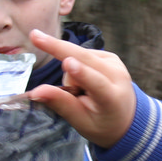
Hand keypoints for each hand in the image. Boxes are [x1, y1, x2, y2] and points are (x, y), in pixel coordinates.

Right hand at [26, 30, 136, 147]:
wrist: (127, 117)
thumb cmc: (101, 123)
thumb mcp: (81, 121)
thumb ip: (61, 104)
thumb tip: (35, 92)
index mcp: (112, 98)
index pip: (96, 83)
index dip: (80, 73)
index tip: (67, 63)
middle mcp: (117, 76)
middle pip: (84, 58)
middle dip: (58, 47)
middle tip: (34, 36)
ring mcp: (115, 62)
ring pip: (78, 57)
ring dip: (71, 71)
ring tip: (79, 91)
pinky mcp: (109, 55)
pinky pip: (82, 56)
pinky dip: (77, 67)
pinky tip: (84, 80)